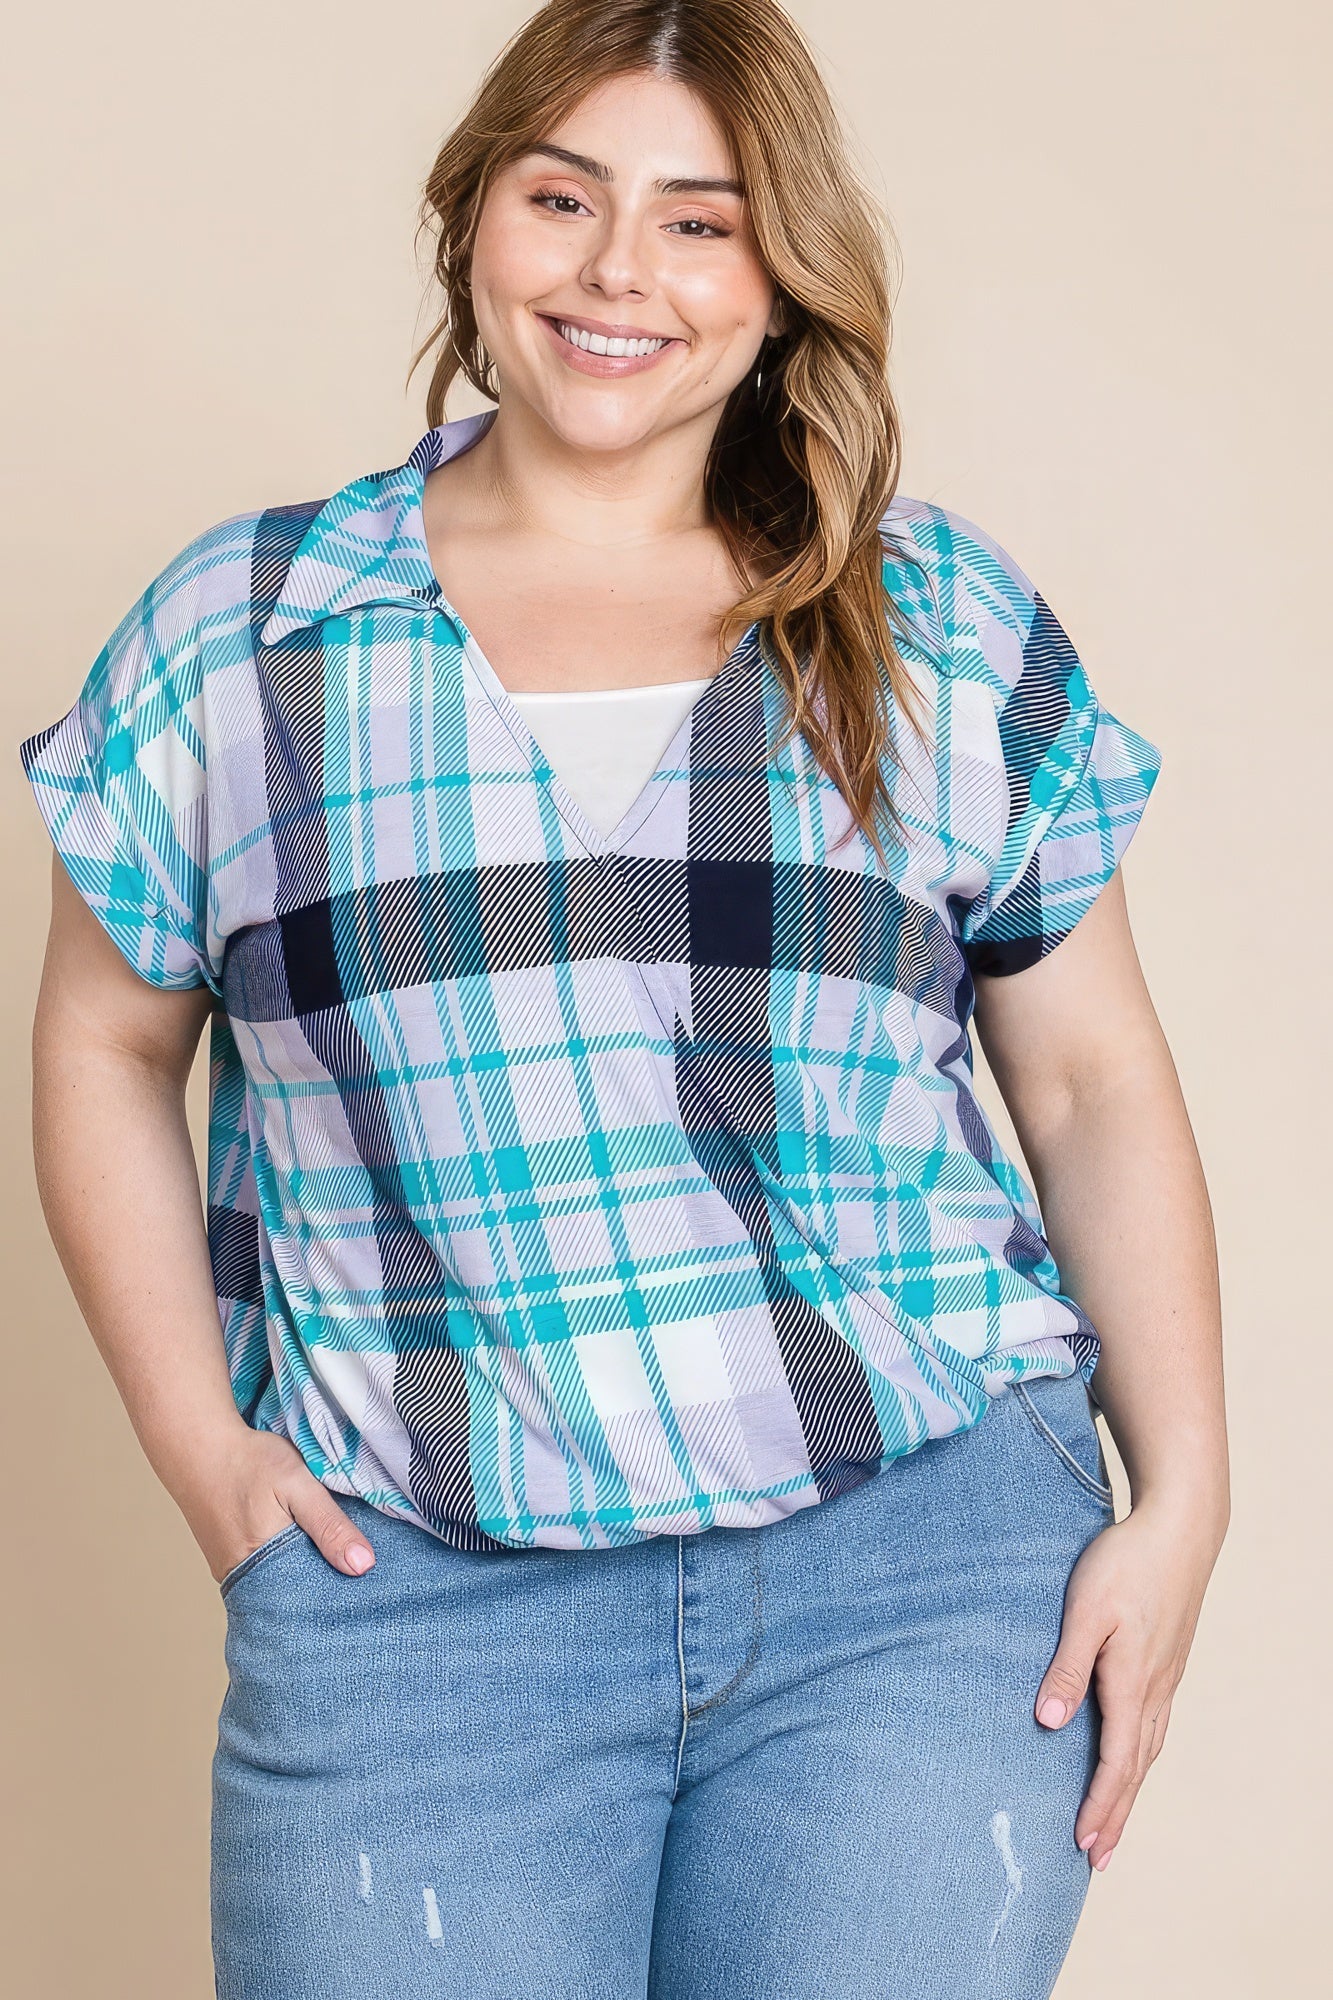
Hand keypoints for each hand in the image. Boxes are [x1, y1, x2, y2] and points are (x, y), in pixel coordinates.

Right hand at [175, 1424, 376, 1584]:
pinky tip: (304, 1547)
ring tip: (333, 1558)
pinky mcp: (229, 1562)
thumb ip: (329, 1524)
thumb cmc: (248, 1462)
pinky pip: (265, 1574)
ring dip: (305, 1573)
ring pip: (280, 1585)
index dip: (340, 1590)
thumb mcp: (297, 1484)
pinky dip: (286, 1564)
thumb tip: (364, 1566)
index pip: (312, 1599)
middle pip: (296, 1596)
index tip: (368, 1583)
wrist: (198, 1446)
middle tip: (356, 1570)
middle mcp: (245, 1581)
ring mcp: (234, 1573)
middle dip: (324, 1585)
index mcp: (264, 1568)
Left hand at [1032, 1496, 1226, 1870]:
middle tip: (1099, 1859)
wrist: (1180, 1530)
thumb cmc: (1126, 1563)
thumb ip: (1068, 1667)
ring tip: (1113, 1824)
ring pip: (1148, 1749)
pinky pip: (1154, 1726)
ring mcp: (1165, 1677)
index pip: (1115, 1760)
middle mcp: (1154, 1689)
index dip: (1099, 1805)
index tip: (1084, 1844)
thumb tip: (1048, 1721)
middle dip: (1116, 1814)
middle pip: (1136, 1767)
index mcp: (1131, 1682)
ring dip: (1129, 1791)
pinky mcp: (1167, 1663)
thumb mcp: (1085, 1610)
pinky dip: (1141, 1758)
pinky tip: (1132, 1760)